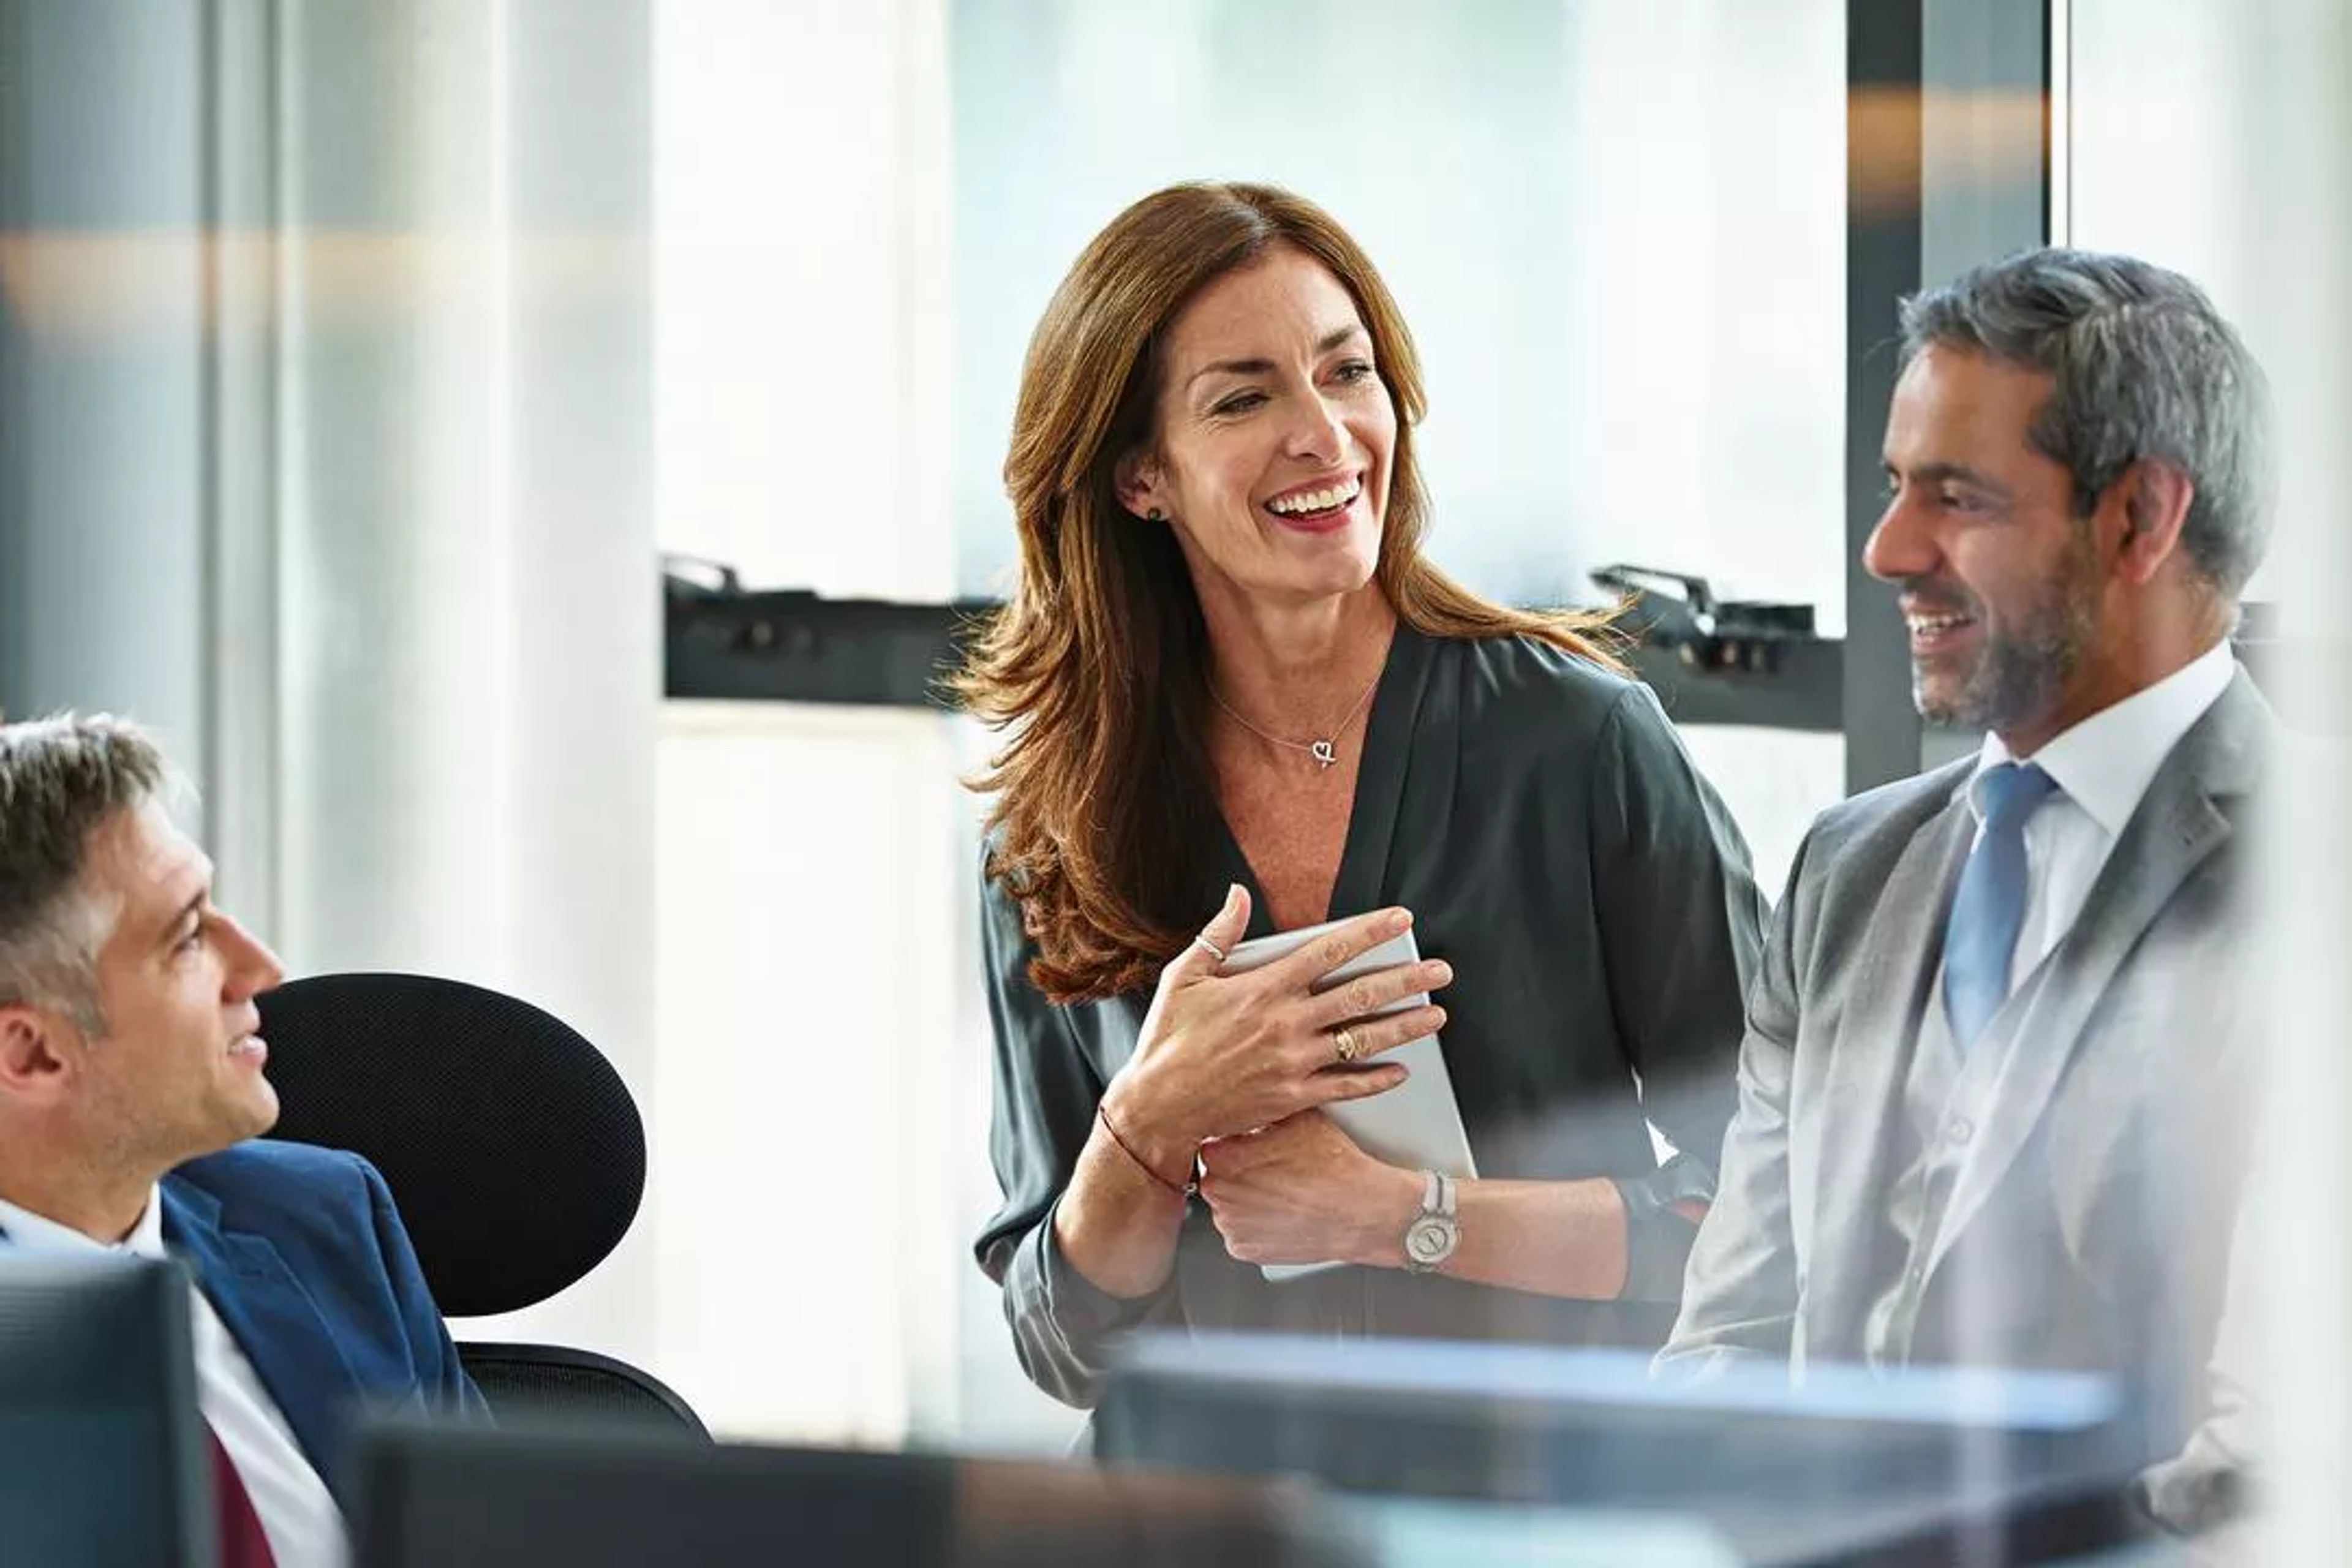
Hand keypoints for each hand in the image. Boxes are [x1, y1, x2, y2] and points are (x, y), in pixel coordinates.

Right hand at [1104, 886, 1452, 1160]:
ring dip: (1405, 1027)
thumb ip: (1219, 934)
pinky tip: (1399, 1071)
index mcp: (1263, 987)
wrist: (1159, 1106)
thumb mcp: (1184, 976)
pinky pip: (1346, 1086)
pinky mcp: (1294, 1096)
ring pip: (1363, 1040)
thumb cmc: (1167, 1039)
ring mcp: (1294, 1062)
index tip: (1400, 919)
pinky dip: (1376, 1079)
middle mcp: (1286, 1023)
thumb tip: (1237, 894)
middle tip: (1440, 971)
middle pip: (1360, 994)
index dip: (1370, 932)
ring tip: (1436, 1017)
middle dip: (1407, 980)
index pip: (1329, 950)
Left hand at [1197, 1112, 1422, 1268]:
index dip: (1234, 1143)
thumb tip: (1249, 1102)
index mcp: (1223, 1156)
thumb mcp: (1296, 1116)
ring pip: (1228, 1206)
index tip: (1249, 1145)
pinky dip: (1256, 1226)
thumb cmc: (1334, 1164)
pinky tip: (1281, 1213)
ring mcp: (1229, 1224)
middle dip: (1239, 1171)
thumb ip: (1262, 1110)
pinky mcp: (1244, 1250)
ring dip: (1246, 1200)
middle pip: (1217, 1176)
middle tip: (1272, 1169)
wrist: (1363, 1210)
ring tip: (1282, 1192)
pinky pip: (1240, 1233)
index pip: (1212, 1144)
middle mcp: (1218, 1192)